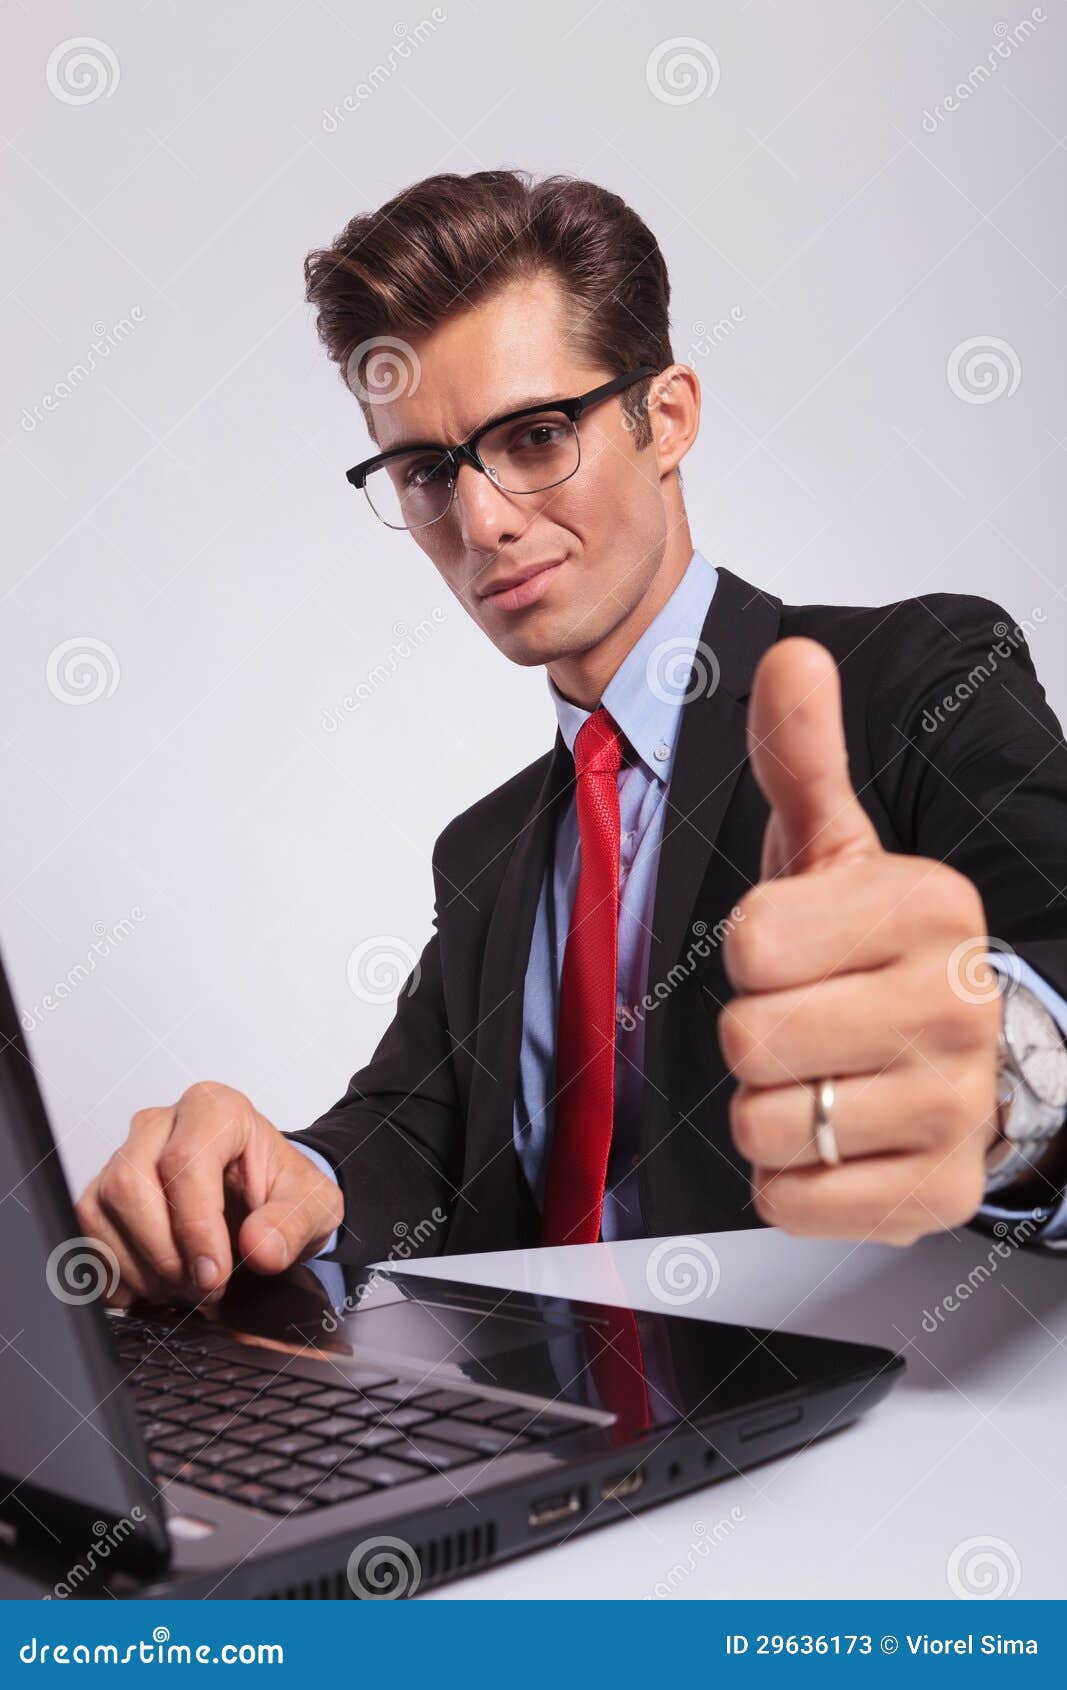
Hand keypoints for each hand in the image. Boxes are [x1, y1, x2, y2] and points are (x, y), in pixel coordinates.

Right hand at [75, 1082, 343, 1305]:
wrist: (265, 1199)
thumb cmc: (284, 1190)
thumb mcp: (314, 1205)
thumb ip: (293, 1224)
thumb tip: (261, 1248)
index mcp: (215, 1109)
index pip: (185, 1160)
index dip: (195, 1226)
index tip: (216, 1275)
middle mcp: (161, 1123)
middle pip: (130, 1183)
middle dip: (164, 1252)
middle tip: (203, 1287)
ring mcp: (125, 1154)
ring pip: (101, 1208)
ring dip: (139, 1267)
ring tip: (183, 1289)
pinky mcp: (103, 1190)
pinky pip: (86, 1232)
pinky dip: (115, 1273)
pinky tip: (154, 1288)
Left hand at [718, 638, 1001, 1244]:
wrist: (966, 1058)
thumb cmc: (878, 952)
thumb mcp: (837, 849)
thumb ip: (804, 758)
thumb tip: (792, 657)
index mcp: (932, 906)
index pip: (751, 939)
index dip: (751, 948)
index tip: (796, 947)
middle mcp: (957, 1004)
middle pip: (751, 1035)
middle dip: (754, 1032)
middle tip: (805, 1018)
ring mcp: (956, 1106)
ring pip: (765, 1123)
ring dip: (769, 1106)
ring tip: (823, 1076)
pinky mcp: (938, 1194)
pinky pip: (793, 1200)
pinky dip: (790, 1179)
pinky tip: (835, 1137)